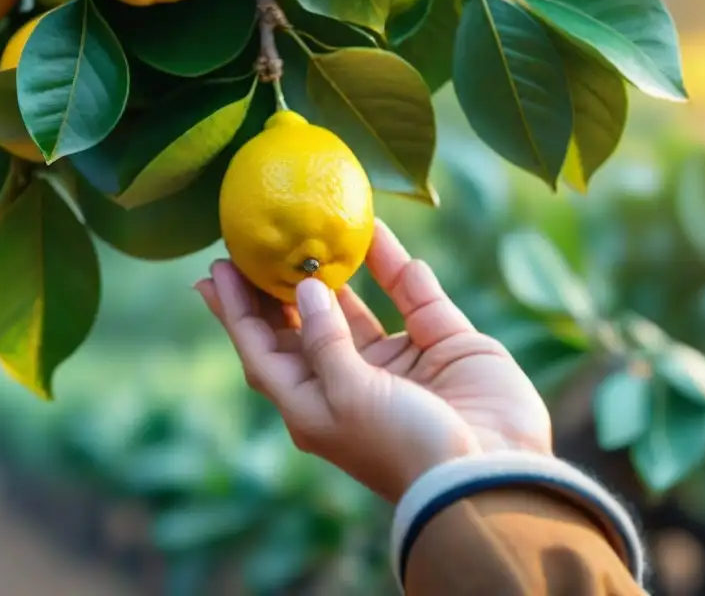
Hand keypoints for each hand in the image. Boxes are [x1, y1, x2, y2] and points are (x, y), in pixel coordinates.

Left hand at [195, 220, 551, 503]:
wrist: (489, 476)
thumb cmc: (404, 446)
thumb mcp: (348, 397)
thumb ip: (324, 339)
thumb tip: (306, 286)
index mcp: (314, 405)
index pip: (263, 352)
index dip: (237, 312)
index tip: (215, 271)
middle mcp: (349, 382)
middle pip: (302, 326)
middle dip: (277, 287)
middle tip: (255, 240)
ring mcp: (396, 362)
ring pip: (355, 307)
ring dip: (333, 272)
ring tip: (307, 229)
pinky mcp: (441, 343)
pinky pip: (412, 294)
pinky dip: (395, 265)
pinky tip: (374, 232)